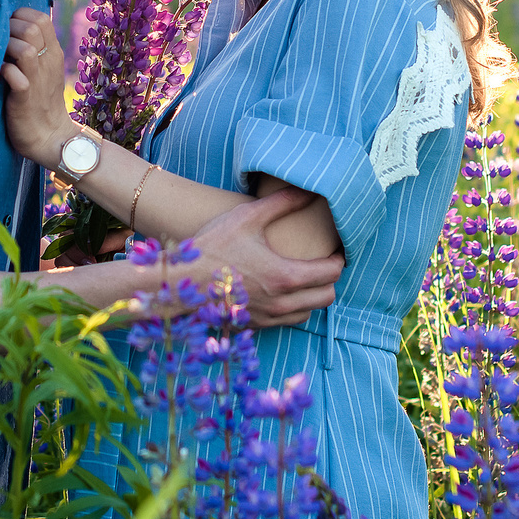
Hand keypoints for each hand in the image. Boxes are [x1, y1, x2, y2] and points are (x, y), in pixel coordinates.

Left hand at [0, 9, 71, 167]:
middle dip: (10, 28)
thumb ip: (35, 48)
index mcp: (53, 52)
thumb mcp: (44, 69)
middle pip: (33, 27)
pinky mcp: (25, 98)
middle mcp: (48, 62)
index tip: (7, 27)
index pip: (41, 17)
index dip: (20, 16)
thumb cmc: (40, 101)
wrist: (51, 137)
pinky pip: (16, 77)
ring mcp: (38, 79)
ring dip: (7, 48)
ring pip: (27, 49)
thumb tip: (9, 28)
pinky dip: (4, 72)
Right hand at [189, 187, 342, 326]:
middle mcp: (281, 303)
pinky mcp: (256, 326)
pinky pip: (289, 322)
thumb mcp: (247, 217)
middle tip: (324, 263)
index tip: (336, 250)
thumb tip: (309, 192)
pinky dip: (294, 308)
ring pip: (310, 313)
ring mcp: (269, 318)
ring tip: (305, 278)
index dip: (339, 259)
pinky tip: (283, 292)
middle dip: (330, 280)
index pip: (331, 273)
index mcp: (285, 277)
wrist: (179, 283)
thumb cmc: (212, 247)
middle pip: (327, 297)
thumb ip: (282, 203)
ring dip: (313, 296)